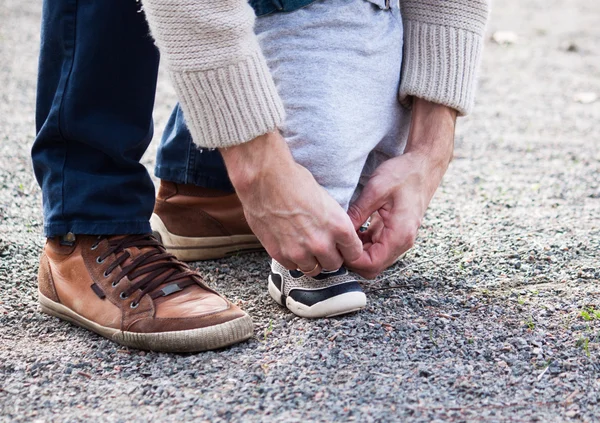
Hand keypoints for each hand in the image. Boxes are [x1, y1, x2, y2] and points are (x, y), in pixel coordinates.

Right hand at [220, 131, 362, 275]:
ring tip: (305, 245)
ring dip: (311, 260)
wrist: (264, 179)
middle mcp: (321, 243)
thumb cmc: (294, 181)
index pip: (354, 253)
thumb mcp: (326, 200)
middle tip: (322, 245)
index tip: (344, 248)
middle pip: (334, 265)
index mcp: (338, 227)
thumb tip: (335, 234)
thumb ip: (333, 223)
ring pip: (313, 270)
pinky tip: (289, 243)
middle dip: (330, 256)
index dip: (348, 250)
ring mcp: (299, 251)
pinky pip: (292, 266)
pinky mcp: (279, 253)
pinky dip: (292, 258)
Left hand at [346, 99, 456, 278]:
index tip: (337, 245)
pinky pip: (378, 247)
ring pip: (375, 259)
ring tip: (343, 234)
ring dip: (358, 251)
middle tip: (337, 241)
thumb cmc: (404, 174)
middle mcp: (403, 242)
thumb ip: (358, 213)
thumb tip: (340, 231)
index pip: (371, 264)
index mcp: (399, 234)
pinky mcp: (397, 233)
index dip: (351, 259)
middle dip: (352, 259)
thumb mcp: (376, 190)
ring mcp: (401, 238)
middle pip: (373, 267)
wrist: (424, 165)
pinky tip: (353, 230)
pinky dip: (364, 244)